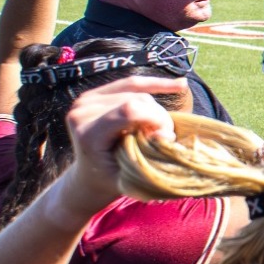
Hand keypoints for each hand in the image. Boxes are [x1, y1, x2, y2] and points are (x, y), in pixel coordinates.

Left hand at [57, 77, 188, 219]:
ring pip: (138, 92)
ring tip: (158, 129)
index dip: (155, 119)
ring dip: (155, 110)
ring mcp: (86, 100)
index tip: (167, 139)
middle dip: (157, 116)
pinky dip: (157, 84)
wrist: (89, 177)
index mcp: (88, 134)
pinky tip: (181, 85)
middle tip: (163, 139)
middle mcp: (82, 112)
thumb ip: (147, 157)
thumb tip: (166, 135)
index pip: (130, 110)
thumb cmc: (111, 180)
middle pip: (136, 99)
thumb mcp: (130, 177)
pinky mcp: (95, 93)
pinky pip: (132, 83)